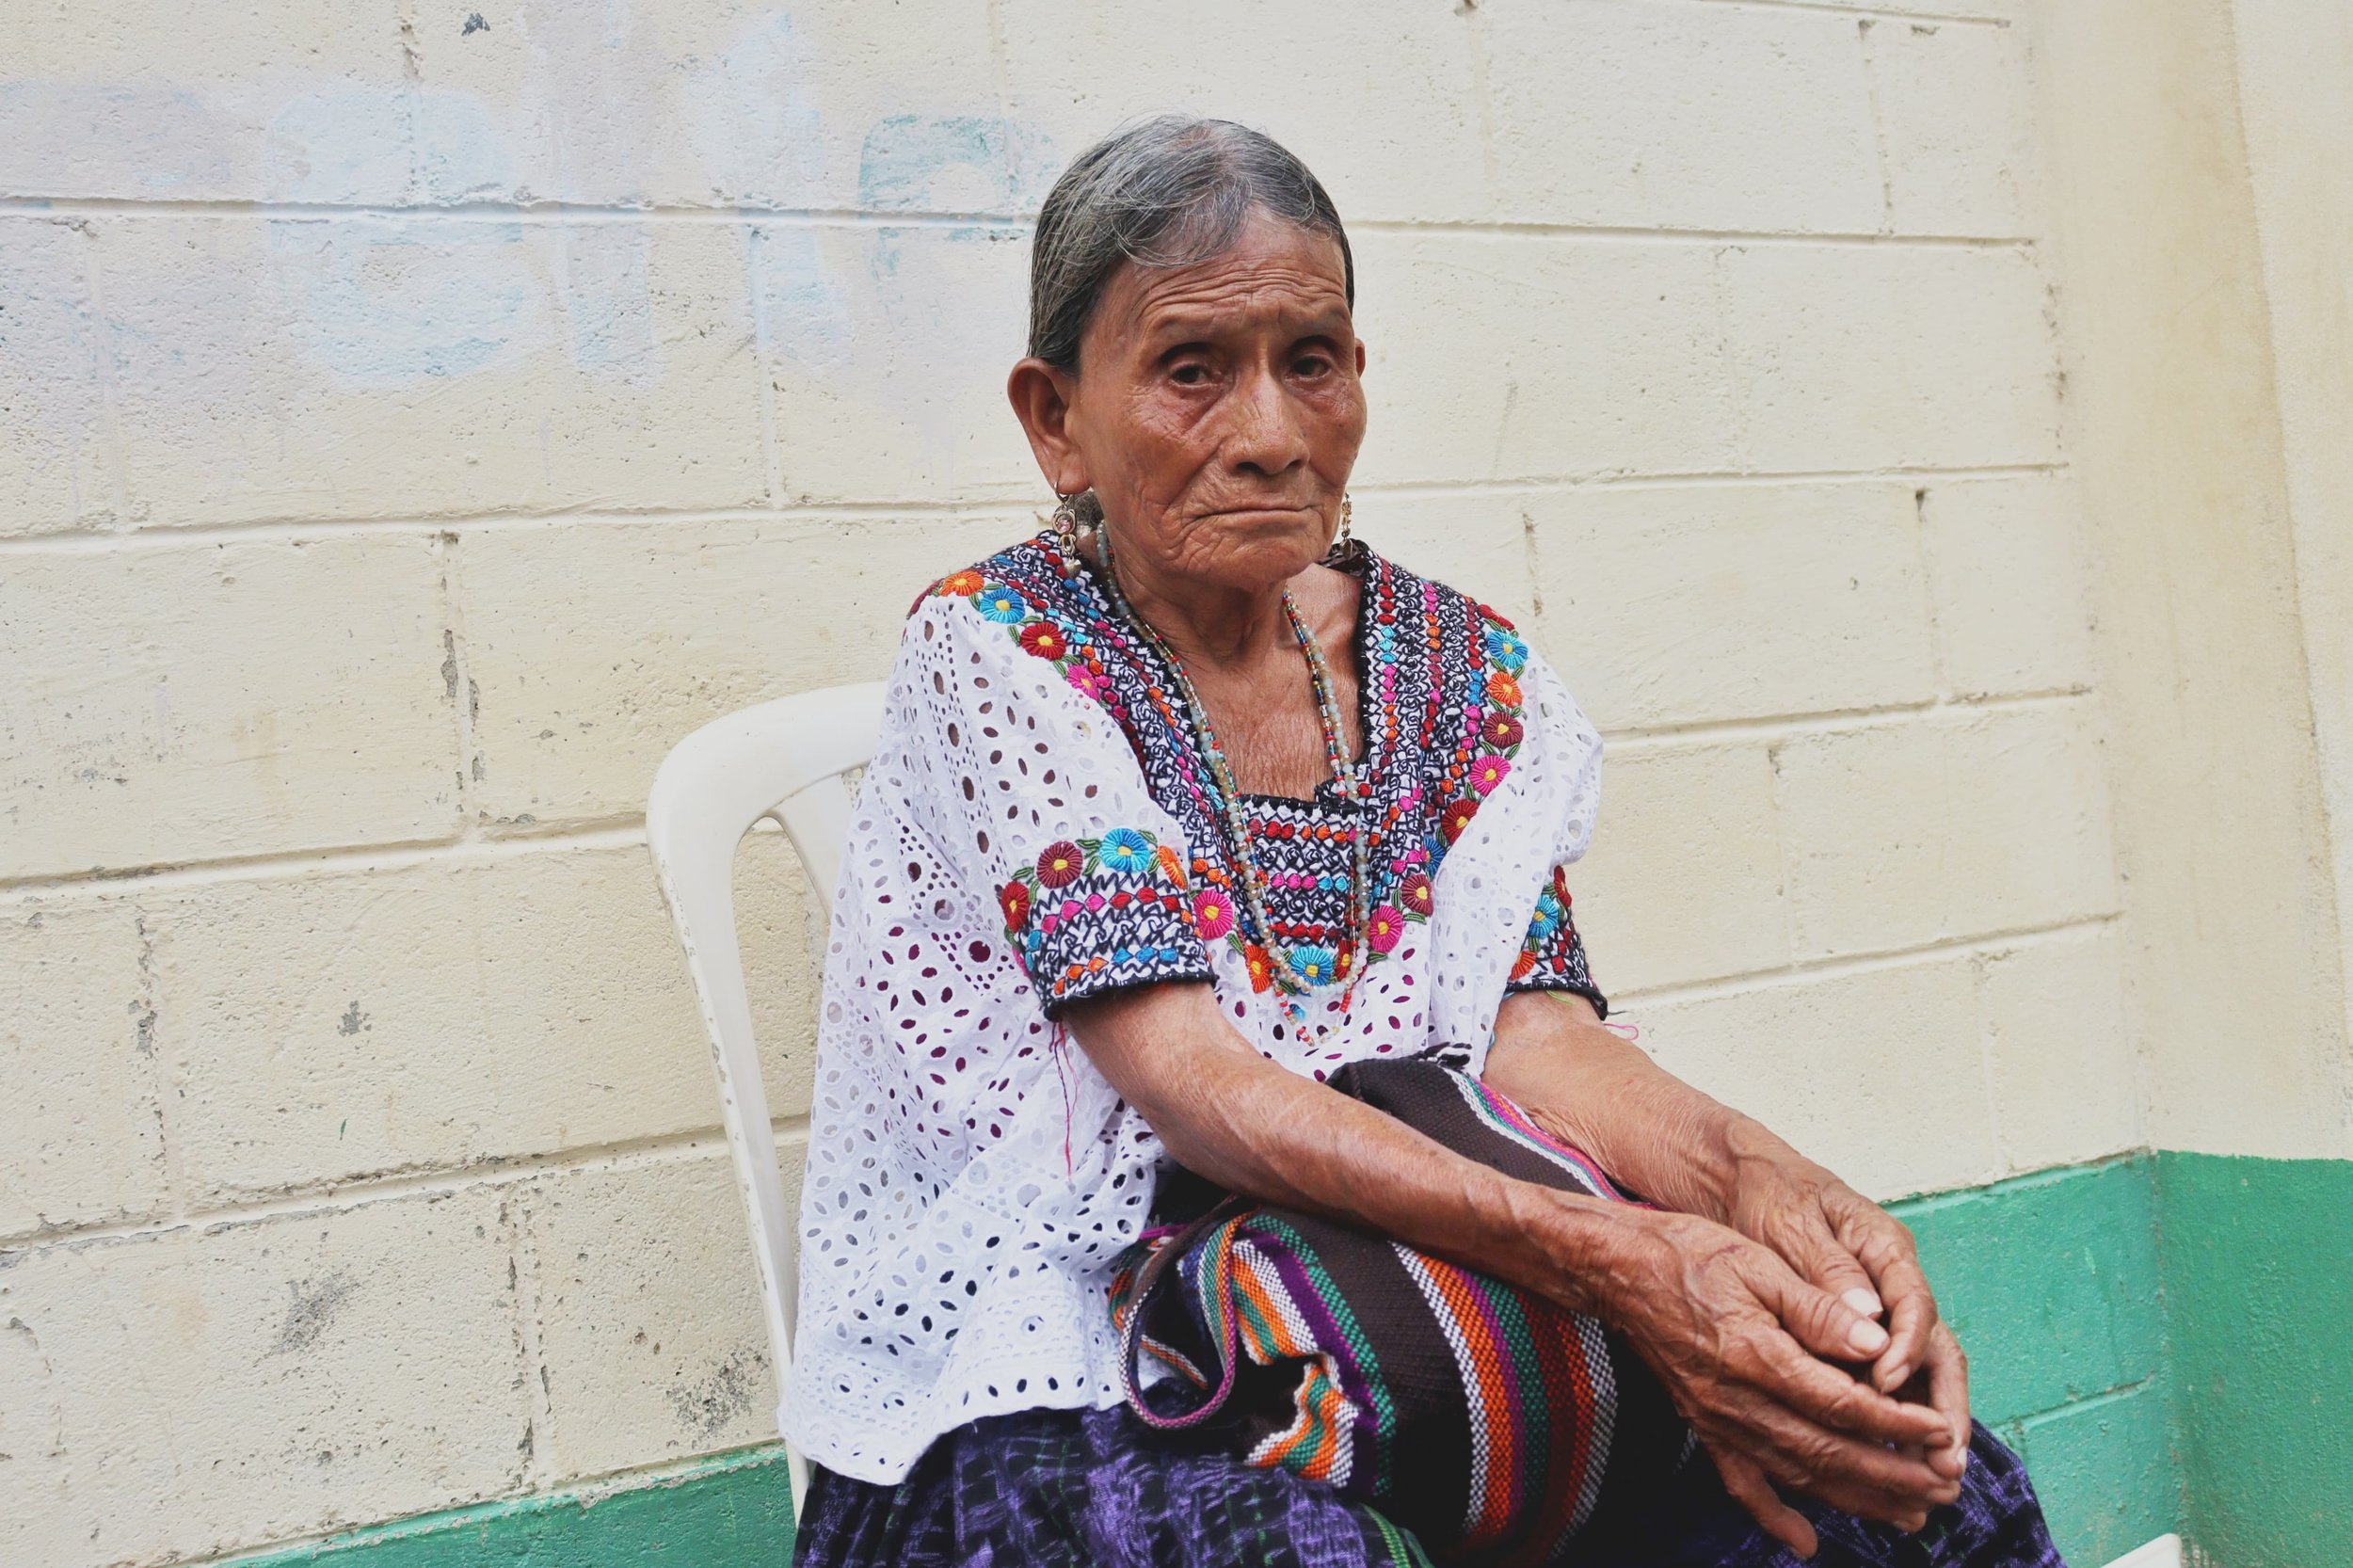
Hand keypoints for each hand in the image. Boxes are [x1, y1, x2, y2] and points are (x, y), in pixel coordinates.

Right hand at [1594, 1205, 1963, 1557]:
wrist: (1618, 1271)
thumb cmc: (1689, 1256)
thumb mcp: (1759, 1264)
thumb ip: (1818, 1308)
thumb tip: (1877, 1341)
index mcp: (1757, 1354)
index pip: (1841, 1403)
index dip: (1896, 1423)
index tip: (1941, 1432)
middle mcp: (1737, 1399)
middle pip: (1827, 1450)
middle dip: (1893, 1474)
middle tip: (1945, 1486)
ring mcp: (1718, 1419)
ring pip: (1797, 1472)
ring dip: (1857, 1498)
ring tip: (1911, 1513)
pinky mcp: (1704, 1426)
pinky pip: (1741, 1482)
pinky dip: (1774, 1515)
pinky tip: (1805, 1542)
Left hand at [1721, 1135, 1970, 1473]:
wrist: (1745, 1180)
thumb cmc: (1770, 1195)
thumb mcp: (1793, 1223)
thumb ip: (1830, 1269)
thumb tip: (1869, 1317)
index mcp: (1885, 1249)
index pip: (1916, 1306)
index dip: (1908, 1350)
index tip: (1887, 1385)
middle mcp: (1894, 1285)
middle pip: (1937, 1352)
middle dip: (1944, 1409)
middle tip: (1945, 1462)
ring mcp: (1882, 1311)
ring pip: (1919, 1376)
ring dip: (1926, 1426)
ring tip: (1933, 1481)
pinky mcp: (1859, 1333)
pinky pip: (1888, 1382)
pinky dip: (1892, 1422)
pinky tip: (1890, 1464)